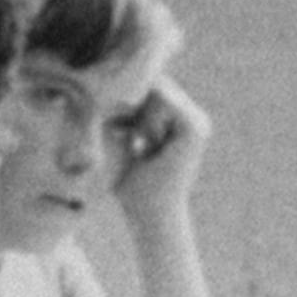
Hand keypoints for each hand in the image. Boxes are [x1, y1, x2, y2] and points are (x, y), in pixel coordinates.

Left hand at [110, 76, 211, 225]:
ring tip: (140, 146)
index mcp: (180, 119)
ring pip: (157, 91)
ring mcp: (198, 121)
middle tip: (132, 142)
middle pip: (155, 84)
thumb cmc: (131, 184)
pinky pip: (163, 102)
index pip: (152, 86)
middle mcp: (194, 116)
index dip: (130, 99)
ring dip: (139, 117)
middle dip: (134, 107)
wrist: (148, 213)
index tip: (121, 130)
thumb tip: (99, 83)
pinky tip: (145, 145)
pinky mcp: (195, 128)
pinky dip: (147, 122)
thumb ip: (121, 115)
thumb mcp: (121, 141)